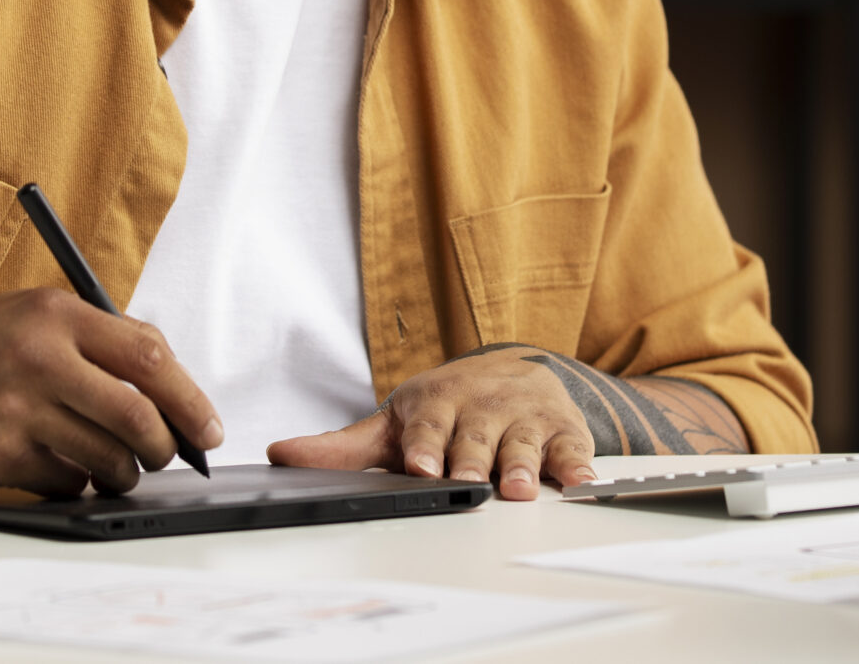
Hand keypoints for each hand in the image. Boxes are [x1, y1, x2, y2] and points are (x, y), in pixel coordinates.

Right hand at [0, 288, 221, 496]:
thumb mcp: (42, 315)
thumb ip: (105, 341)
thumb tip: (178, 393)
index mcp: (58, 314)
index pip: (148, 356)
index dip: (189, 398)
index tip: (208, 426)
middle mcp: (38, 358)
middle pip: (135, 415)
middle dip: (165, 446)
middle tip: (169, 454)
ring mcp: (16, 410)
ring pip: (107, 457)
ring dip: (125, 471)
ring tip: (118, 464)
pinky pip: (66, 481)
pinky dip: (79, 481)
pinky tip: (63, 463)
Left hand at [267, 345, 596, 500]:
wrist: (516, 371)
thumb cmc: (449, 407)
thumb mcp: (396, 423)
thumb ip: (344, 448)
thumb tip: (279, 455)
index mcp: (436, 403)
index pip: (427, 425)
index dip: (424, 446)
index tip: (419, 467)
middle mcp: (480, 407)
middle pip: (474, 437)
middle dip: (470, 459)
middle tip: (466, 481)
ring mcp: (522, 418)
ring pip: (521, 443)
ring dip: (521, 465)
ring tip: (518, 488)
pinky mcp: (563, 431)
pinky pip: (572, 449)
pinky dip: (577, 465)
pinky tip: (579, 482)